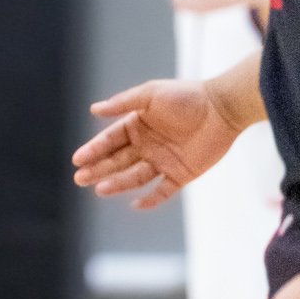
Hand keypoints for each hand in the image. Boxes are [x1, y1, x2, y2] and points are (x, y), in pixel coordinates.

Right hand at [72, 78, 240, 209]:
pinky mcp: (181, 174)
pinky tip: (136, 204)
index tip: (77, 159)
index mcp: (137, 126)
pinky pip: (163, 191)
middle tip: (79, 178)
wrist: (222, 108)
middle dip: (98, 169)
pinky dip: (151, 199)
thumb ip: (123, 103)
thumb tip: (94, 109)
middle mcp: (147, 146)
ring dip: (117, 183)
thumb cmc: (186, 96)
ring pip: (134, 176)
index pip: (110, 140)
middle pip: (117, 161)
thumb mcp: (151, 94)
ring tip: (100, 189)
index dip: (93, 150)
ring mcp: (163, 161)